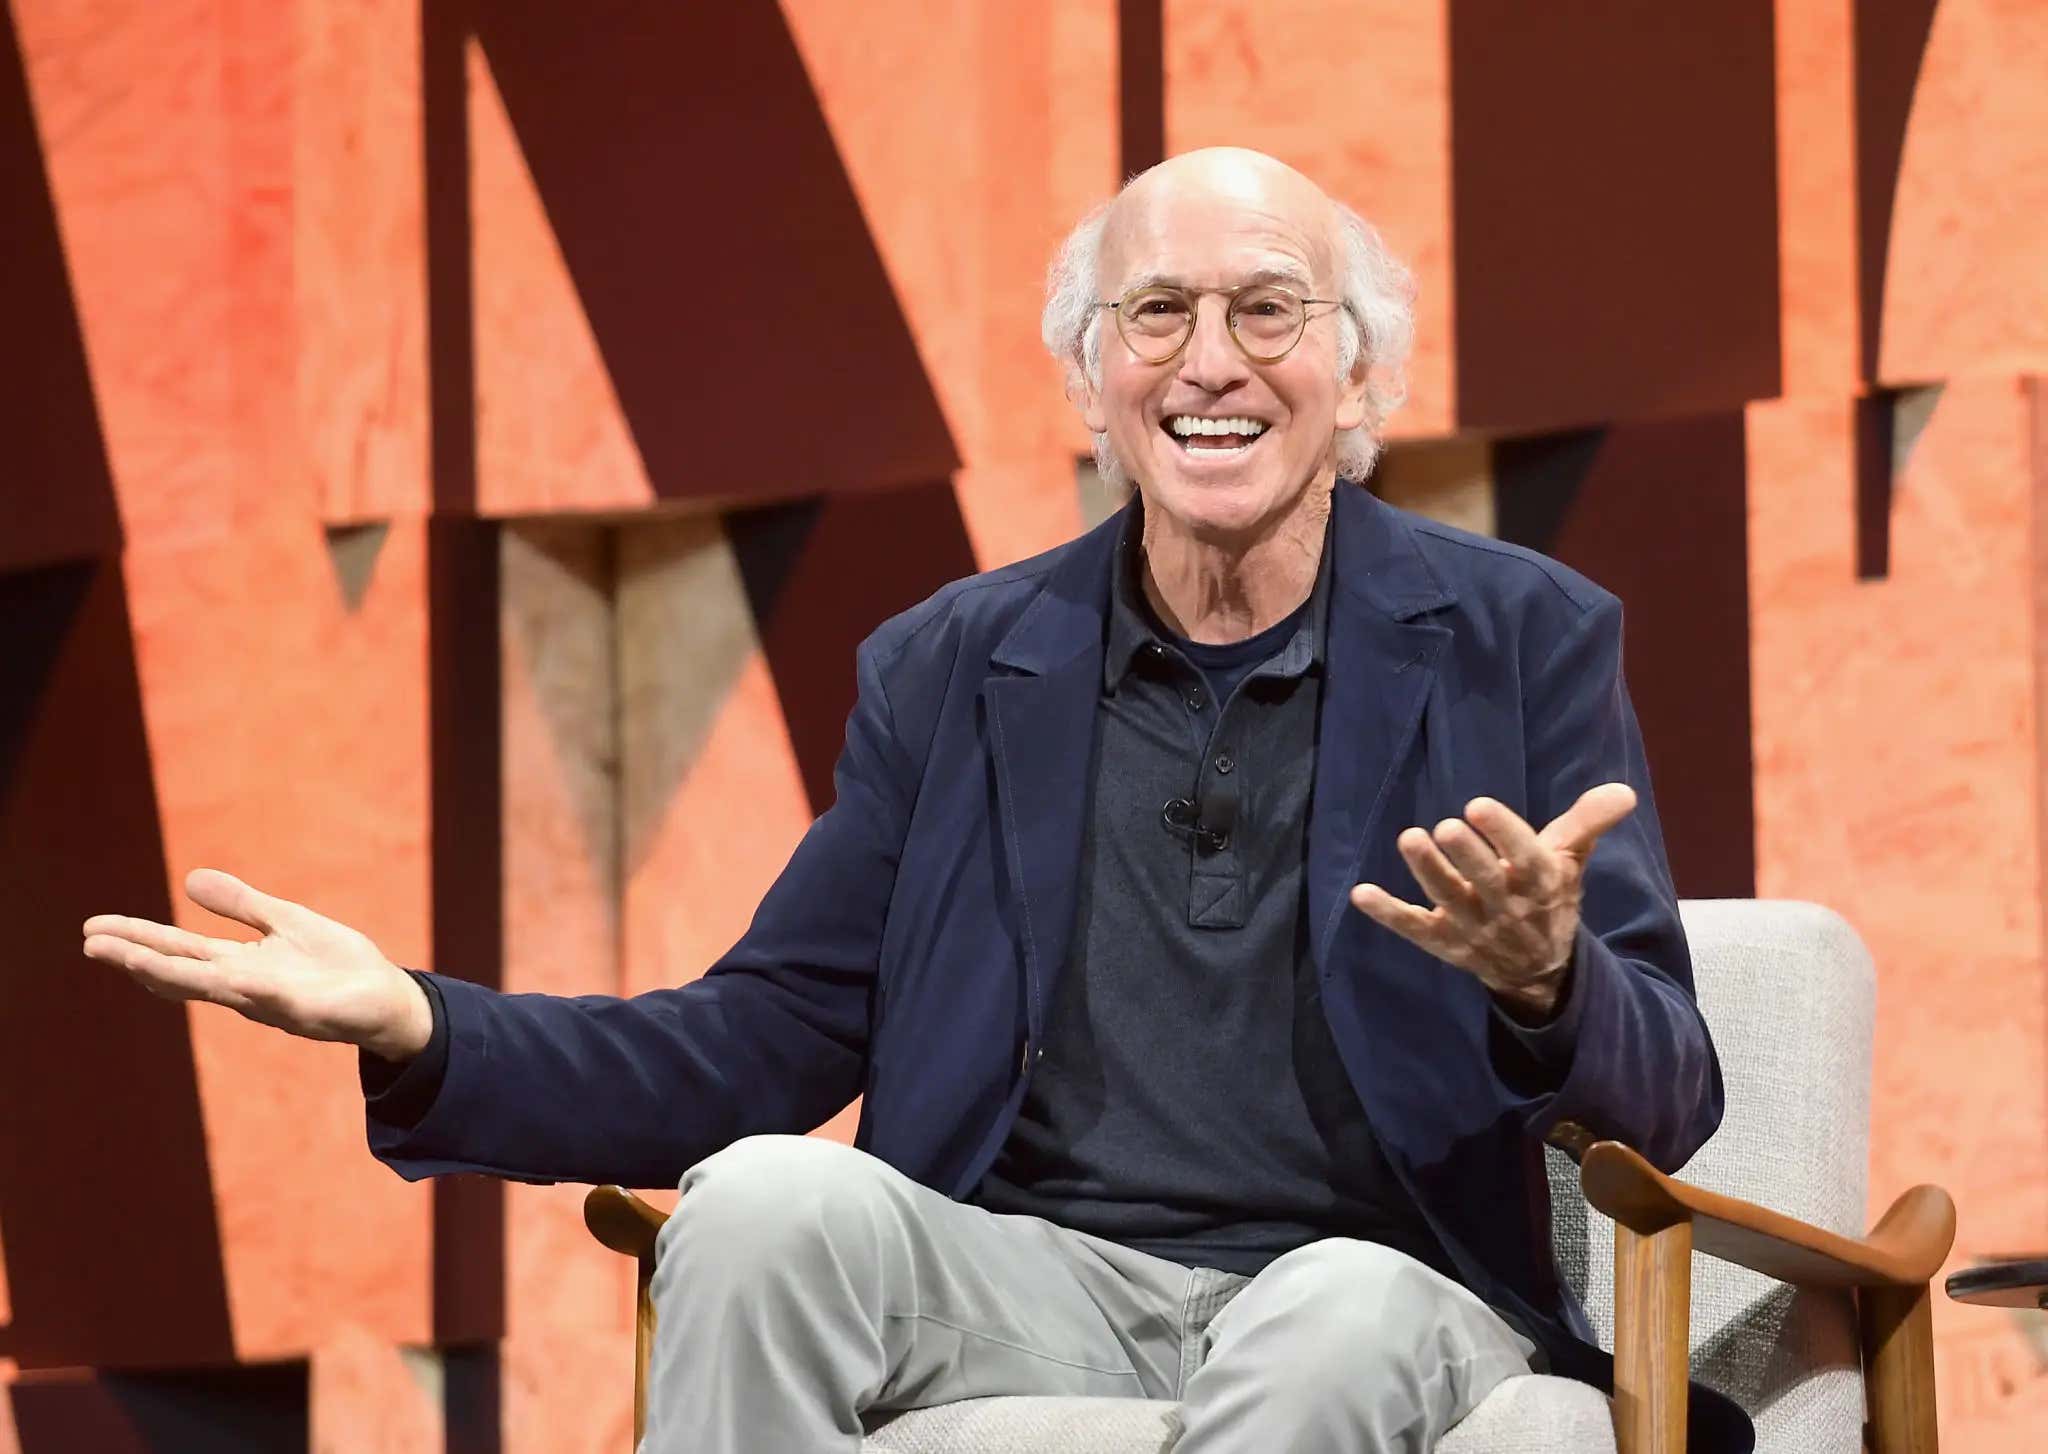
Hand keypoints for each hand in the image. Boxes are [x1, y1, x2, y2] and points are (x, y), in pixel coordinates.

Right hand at [81, 868, 433, 1061]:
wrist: (388, 998)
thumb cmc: (336, 964)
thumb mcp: (285, 922)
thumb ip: (241, 905)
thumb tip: (188, 880)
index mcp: (239, 964)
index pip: (178, 950)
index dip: (137, 940)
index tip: (92, 929)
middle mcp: (246, 987)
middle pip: (181, 971)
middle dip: (137, 958)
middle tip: (89, 945)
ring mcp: (273, 1001)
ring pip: (215, 987)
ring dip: (174, 975)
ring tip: (132, 960)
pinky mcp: (307, 1009)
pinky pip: (275, 996)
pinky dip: (250, 986)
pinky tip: (230, 975)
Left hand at [1347, 783, 1637, 1015]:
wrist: (1540, 971)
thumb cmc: (1550, 899)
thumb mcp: (1572, 862)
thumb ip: (1588, 823)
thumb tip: (1623, 790)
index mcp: (1541, 883)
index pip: (1526, 857)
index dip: (1504, 832)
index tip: (1479, 806)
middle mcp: (1507, 908)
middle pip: (1485, 880)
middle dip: (1466, 855)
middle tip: (1446, 826)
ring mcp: (1472, 928)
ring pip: (1447, 900)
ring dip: (1428, 872)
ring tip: (1410, 838)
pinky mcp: (1443, 942)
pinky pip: (1412, 929)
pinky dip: (1387, 914)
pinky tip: (1360, 894)